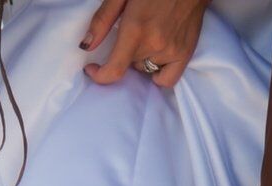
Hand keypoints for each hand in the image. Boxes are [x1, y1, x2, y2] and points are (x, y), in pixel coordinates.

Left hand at [80, 0, 208, 87]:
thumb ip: (102, 20)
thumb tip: (86, 46)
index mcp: (136, 29)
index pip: (115, 70)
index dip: (100, 76)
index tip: (93, 69)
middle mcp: (154, 45)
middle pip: (129, 65)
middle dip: (124, 54)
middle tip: (130, 34)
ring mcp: (172, 51)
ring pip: (145, 69)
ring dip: (140, 59)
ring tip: (146, 38)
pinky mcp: (186, 54)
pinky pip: (168, 79)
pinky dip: (158, 73)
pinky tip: (156, 58)